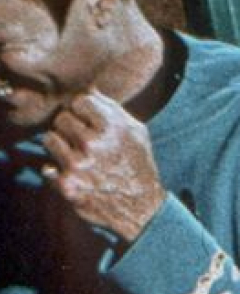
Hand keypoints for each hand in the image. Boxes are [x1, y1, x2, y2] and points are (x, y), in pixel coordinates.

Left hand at [42, 89, 166, 242]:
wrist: (139, 204)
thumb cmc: (138, 163)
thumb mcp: (136, 131)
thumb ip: (112, 109)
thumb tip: (90, 89)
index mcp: (112, 127)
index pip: (80, 101)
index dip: (82, 109)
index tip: (87, 119)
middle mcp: (93, 143)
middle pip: (62, 118)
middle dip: (69, 126)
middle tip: (78, 137)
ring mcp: (77, 165)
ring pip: (49, 139)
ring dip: (59, 145)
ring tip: (73, 153)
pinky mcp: (66, 185)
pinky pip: (46, 166)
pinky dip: (56, 169)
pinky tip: (73, 173)